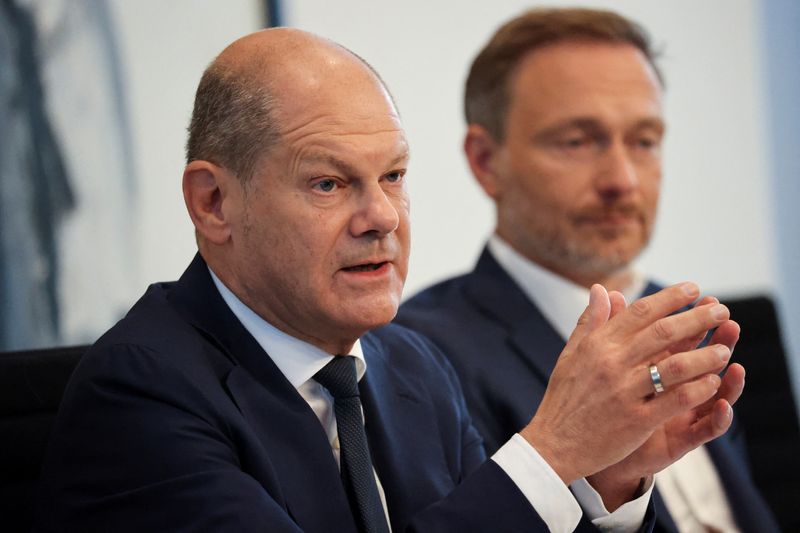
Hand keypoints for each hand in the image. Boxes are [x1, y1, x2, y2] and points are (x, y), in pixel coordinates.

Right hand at [520, 283, 730, 484]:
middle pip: (663, 333)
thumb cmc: (564, 397)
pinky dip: (698, 389)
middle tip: (721, 310)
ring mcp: (624, 392)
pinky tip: (713, 383)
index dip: (670, 298)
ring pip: (675, 366)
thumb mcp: (571, 354)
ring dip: (705, 355)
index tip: (694, 288)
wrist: (553, 443)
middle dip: (697, 318)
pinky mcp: (636, 421)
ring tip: (724, 349)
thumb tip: (601, 289)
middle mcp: (611, 364)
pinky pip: (675, 400)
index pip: (640, 312)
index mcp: (597, 345)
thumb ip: (590, 321)